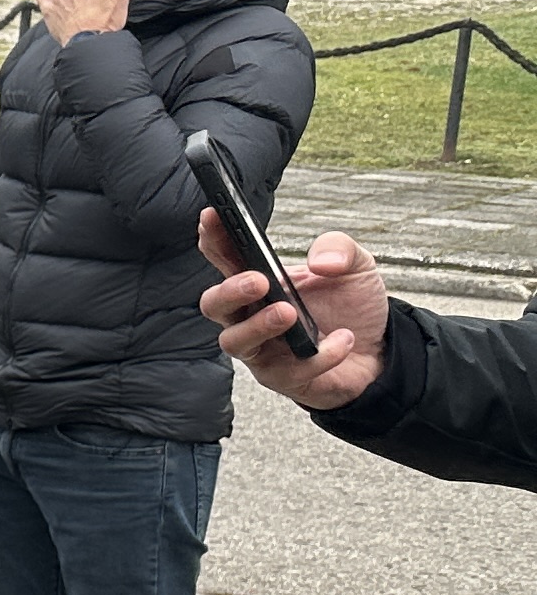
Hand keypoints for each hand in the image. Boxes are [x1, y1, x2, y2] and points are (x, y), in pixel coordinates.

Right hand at [199, 214, 386, 409]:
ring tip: (288, 313)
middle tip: (257, 281)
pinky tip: (344, 339)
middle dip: (229, 291)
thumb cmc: (352, 306)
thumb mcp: (356, 265)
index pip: (225, 258)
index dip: (214, 238)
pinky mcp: (283, 377)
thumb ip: (339, 249)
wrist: (380, 350)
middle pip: (214, 305)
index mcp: (259, 281)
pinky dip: (318, 355)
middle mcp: (250, 315)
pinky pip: (289, 370)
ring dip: (258, 326)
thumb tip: (320, 262)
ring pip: (235, 342)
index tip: (213, 217)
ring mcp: (262, 348)